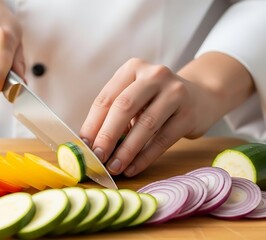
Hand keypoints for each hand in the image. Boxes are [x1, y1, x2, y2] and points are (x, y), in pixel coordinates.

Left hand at [79, 54, 252, 176]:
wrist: (202, 96)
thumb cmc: (156, 99)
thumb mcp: (135, 96)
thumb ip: (114, 113)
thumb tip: (90, 144)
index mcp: (133, 68)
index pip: (107, 98)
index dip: (92, 124)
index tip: (83, 145)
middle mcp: (154, 76)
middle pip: (124, 108)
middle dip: (107, 136)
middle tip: (97, 157)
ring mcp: (175, 93)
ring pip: (145, 125)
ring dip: (126, 150)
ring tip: (113, 167)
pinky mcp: (189, 114)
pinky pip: (162, 140)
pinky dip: (145, 157)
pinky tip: (132, 168)